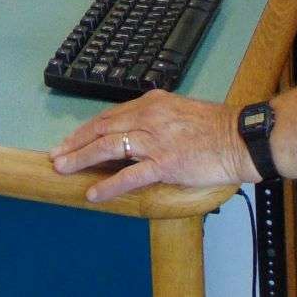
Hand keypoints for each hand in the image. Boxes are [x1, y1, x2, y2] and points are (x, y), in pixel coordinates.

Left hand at [49, 90, 255, 201]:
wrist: (240, 138)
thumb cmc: (214, 127)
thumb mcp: (179, 110)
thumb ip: (155, 116)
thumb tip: (134, 129)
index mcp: (152, 103)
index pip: (109, 115)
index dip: (86, 129)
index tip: (70, 140)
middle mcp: (149, 117)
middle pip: (102, 128)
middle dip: (75, 143)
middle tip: (56, 155)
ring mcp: (156, 140)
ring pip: (109, 147)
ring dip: (82, 159)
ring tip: (64, 169)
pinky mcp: (166, 163)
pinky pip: (130, 175)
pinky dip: (109, 185)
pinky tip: (94, 194)